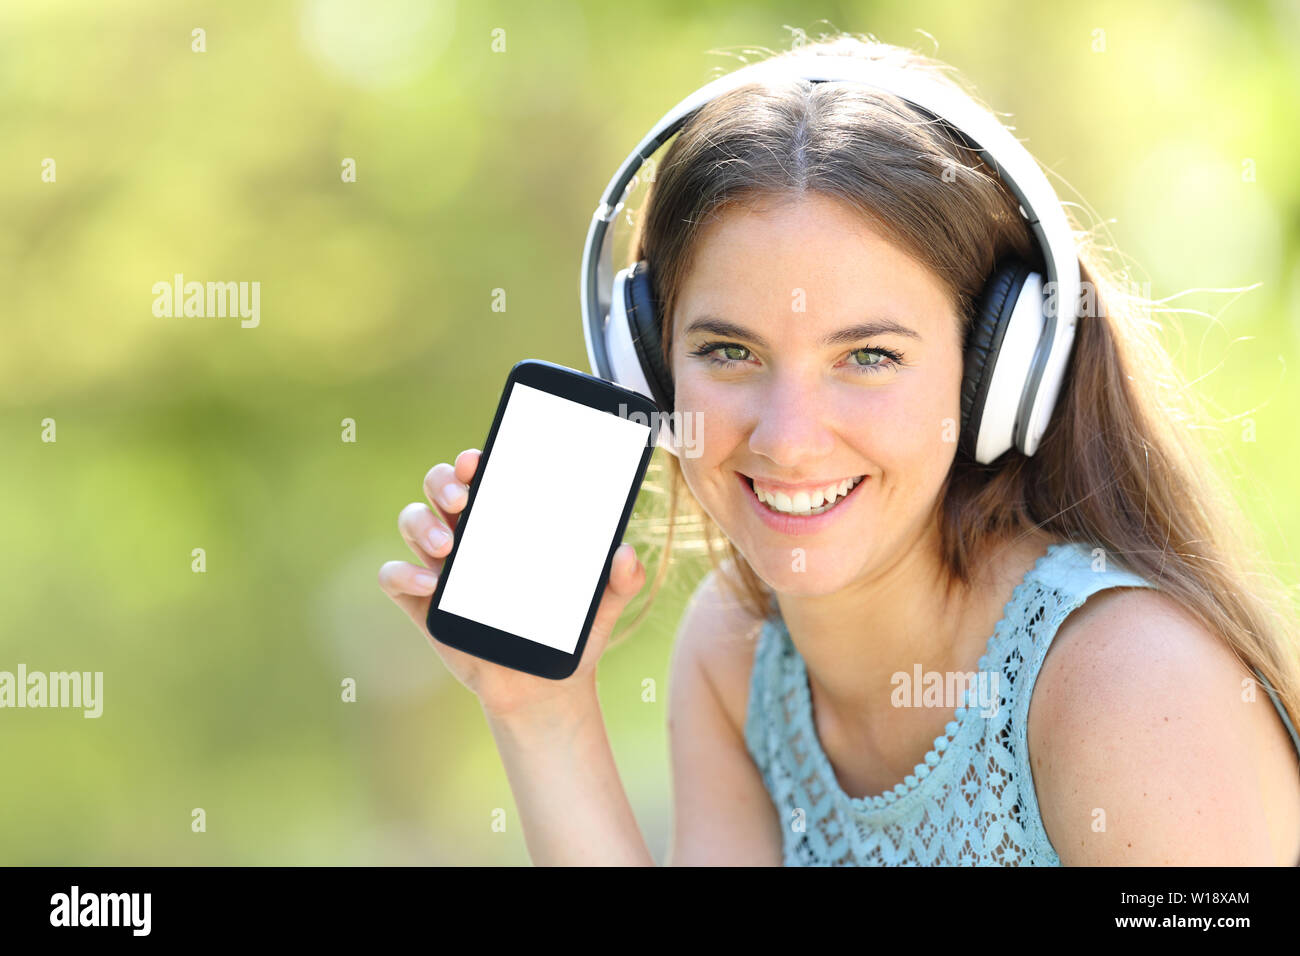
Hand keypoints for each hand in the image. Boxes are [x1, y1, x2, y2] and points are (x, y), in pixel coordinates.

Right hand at [378, 448, 646, 718]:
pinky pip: (394, 576)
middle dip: (443, 481)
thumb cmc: (568, 632)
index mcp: (507, 521)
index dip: (475, 460)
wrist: (542, 688)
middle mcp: (468, 534)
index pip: (484, 475)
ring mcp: (440, 567)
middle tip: (464, 498)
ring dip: (422, 523)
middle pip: (440, 486)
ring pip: (413, 520)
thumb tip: (626, 554)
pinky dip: (403, 572)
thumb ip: (621, 580)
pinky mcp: (421, 603)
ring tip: (448, 546)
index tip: (480, 460)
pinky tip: (429, 584)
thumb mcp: (602, 605)